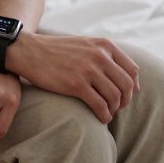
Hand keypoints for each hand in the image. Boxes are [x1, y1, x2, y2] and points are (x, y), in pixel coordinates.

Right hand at [7, 32, 139, 123]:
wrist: (30, 52)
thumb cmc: (56, 51)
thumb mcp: (84, 44)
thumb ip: (103, 54)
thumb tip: (122, 75)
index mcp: (104, 45)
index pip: (132, 70)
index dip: (133, 86)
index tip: (128, 95)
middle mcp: (100, 56)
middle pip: (126, 85)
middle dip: (125, 100)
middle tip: (118, 107)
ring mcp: (89, 70)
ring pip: (115, 97)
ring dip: (114, 109)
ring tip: (107, 113)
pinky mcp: (76, 85)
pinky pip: (100, 105)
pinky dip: (104, 115)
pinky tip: (101, 118)